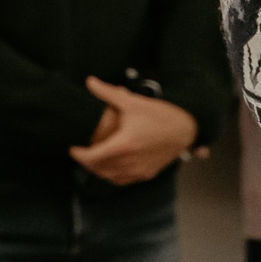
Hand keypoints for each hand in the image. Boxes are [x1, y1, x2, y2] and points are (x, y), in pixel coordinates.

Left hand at [68, 78, 196, 185]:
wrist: (188, 128)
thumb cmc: (161, 115)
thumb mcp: (133, 102)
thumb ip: (108, 93)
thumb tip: (89, 81)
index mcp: (123, 145)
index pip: (91, 157)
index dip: (78, 154)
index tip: (73, 147)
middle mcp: (130, 162)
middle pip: (97, 169)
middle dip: (86, 161)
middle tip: (81, 151)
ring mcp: (139, 170)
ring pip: (109, 177)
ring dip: (98, 169)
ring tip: (94, 158)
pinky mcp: (147, 173)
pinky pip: (123, 180)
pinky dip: (113, 175)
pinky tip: (112, 166)